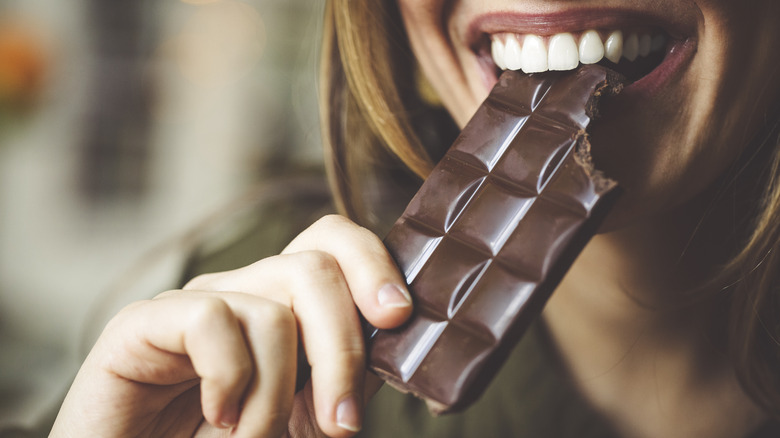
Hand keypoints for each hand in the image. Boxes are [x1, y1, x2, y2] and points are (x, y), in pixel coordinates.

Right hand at [51, 215, 412, 436]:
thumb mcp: (303, 416)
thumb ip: (343, 380)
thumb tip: (397, 348)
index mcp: (280, 303)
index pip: (331, 242)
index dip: (373, 263)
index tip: (399, 317)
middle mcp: (239, 291)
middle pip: (314, 268)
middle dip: (343, 350)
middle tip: (342, 424)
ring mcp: (191, 304)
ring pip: (272, 309)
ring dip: (279, 395)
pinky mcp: (141, 323)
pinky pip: (210, 319)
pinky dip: (230, 381)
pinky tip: (217, 418)